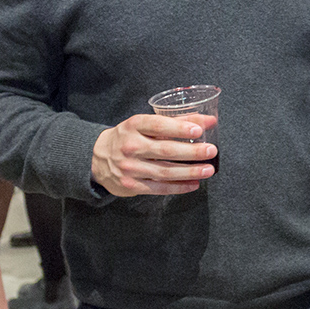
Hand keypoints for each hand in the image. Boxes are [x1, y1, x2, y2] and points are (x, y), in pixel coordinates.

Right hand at [91, 114, 217, 196]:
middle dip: (191, 151)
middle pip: (165, 150)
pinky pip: (159, 188)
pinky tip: (194, 184)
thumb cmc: (128, 138)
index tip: (199, 130)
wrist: (98, 158)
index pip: (158, 125)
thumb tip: (209, 120)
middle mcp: (130, 146)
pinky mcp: (132, 185)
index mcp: (133, 126)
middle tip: (211, 151)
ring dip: (190, 171)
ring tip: (208, 170)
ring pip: (165, 171)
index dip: (179, 127)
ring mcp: (130, 168)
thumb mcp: (144, 125)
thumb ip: (176, 121)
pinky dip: (179, 187)